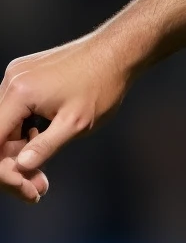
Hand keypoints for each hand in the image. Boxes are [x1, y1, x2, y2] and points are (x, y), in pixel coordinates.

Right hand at [0, 33, 133, 204]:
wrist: (117, 52)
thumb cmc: (101, 86)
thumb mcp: (76, 124)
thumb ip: (46, 147)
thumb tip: (21, 167)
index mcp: (19, 92)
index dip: (4, 169)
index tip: (26, 189)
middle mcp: (11, 81)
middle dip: (13, 166)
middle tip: (38, 191)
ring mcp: (16, 77)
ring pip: (5, 125)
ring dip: (19, 152)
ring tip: (43, 177)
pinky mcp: (25, 77)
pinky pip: (14, 112)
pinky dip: (25, 133)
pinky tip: (44, 145)